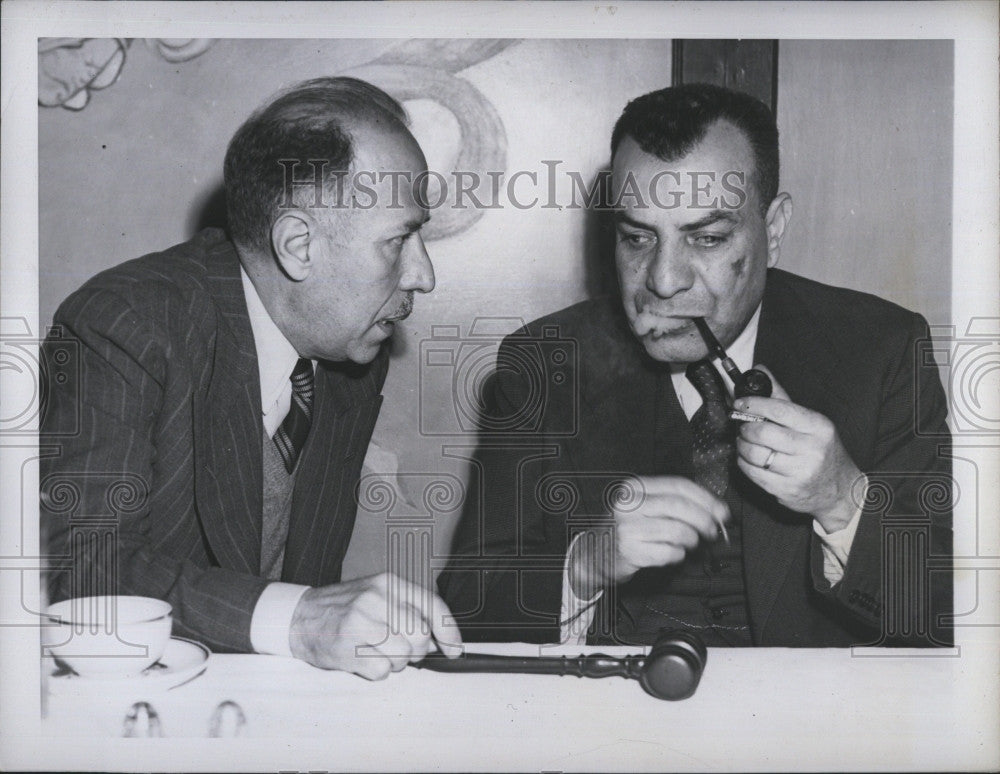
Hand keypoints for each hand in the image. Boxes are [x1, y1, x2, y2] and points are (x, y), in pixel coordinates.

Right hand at [288, 572, 461, 678]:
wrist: (300, 617)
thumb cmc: (345, 608)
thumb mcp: (378, 596)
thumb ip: (409, 610)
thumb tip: (442, 641)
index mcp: (388, 582)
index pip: (432, 606)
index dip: (449, 632)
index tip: (456, 650)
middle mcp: (375, 598)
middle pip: (420, 636)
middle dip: (414, 650)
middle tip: (397, 647)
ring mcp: (360, 622)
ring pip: (402, 656)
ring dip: (393, 662)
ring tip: (374, 650)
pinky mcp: (347, 647)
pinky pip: (381, 671)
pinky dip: (375, 671)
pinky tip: (361, 657)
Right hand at [568, 476, 728, 595]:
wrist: (594, 553)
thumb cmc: (627, 529)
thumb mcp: (645, 507)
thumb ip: (676, 504)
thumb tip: (717, 510)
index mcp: (634, 487)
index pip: (679, 486)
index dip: (706, 498)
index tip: (722, 512)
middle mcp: (628, 504)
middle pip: (680, 507)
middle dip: (705, 520)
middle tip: (713, 532)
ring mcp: (627, 527)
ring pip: (678, 530)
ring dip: (691, 540)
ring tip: (689, 544)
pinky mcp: (629, 550)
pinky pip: (669, 552)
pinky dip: (678, 555)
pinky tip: (672, 554)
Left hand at [734, 365, 862, 532]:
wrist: (840, 491)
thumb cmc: (822, 450)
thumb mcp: (811, 422)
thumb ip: (783, 398)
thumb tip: (760, 369)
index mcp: (818, 427)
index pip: (780, 410)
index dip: (753, 405)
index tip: (739, 403)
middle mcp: (811, 449)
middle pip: (762, 433)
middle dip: (745, 427)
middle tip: (742, 425)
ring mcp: (799, 472)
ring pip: (754, 454)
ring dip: (742, 445)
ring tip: (745, 441)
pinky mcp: (786, 490)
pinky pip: (753, 473)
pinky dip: (743, 463)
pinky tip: (748, 458)